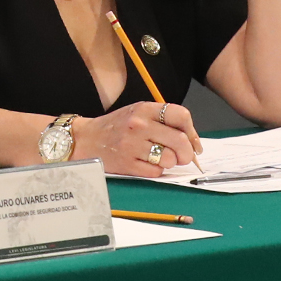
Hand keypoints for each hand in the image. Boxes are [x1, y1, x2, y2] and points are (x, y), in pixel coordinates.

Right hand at [71, 102, 200, 177]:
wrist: (87, 139)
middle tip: (184, 157)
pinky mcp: (128, 164)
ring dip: (169, 162)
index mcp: (144, 109)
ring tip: (159, 157)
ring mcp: (133, 145)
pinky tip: (145, 163)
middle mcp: (139, 125)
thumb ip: (162, 121)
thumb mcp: (137, 113)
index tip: (193, 142)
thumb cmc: (118, 126)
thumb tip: (192, 141)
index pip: (180, 115)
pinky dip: (156, 170)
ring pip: (169, 159)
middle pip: (180, 141)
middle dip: (187, 153)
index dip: (192, 131)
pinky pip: (156, 172)